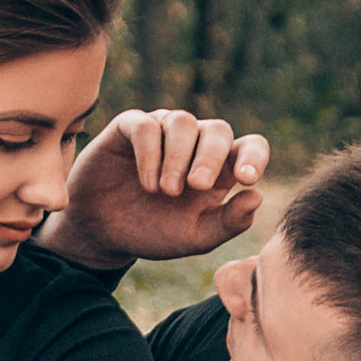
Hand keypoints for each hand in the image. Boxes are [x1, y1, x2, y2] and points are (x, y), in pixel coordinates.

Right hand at [36, 109, 268, 269]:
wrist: (103, 235)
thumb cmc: (153, 233)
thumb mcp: (194, 238)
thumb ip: (228, 222)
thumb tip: (257, 195)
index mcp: (219, 168)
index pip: (250, 146)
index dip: (254, 156)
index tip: (246, 178)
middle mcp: (195, 144)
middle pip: (219, 130)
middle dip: (210, 157)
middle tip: (196, 186)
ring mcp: (162, 132)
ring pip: (183, 122)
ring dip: (177, 157)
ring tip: (166, 191)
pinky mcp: (130, 128)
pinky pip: (146, 126)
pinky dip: (150, 153)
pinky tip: (148, 183)